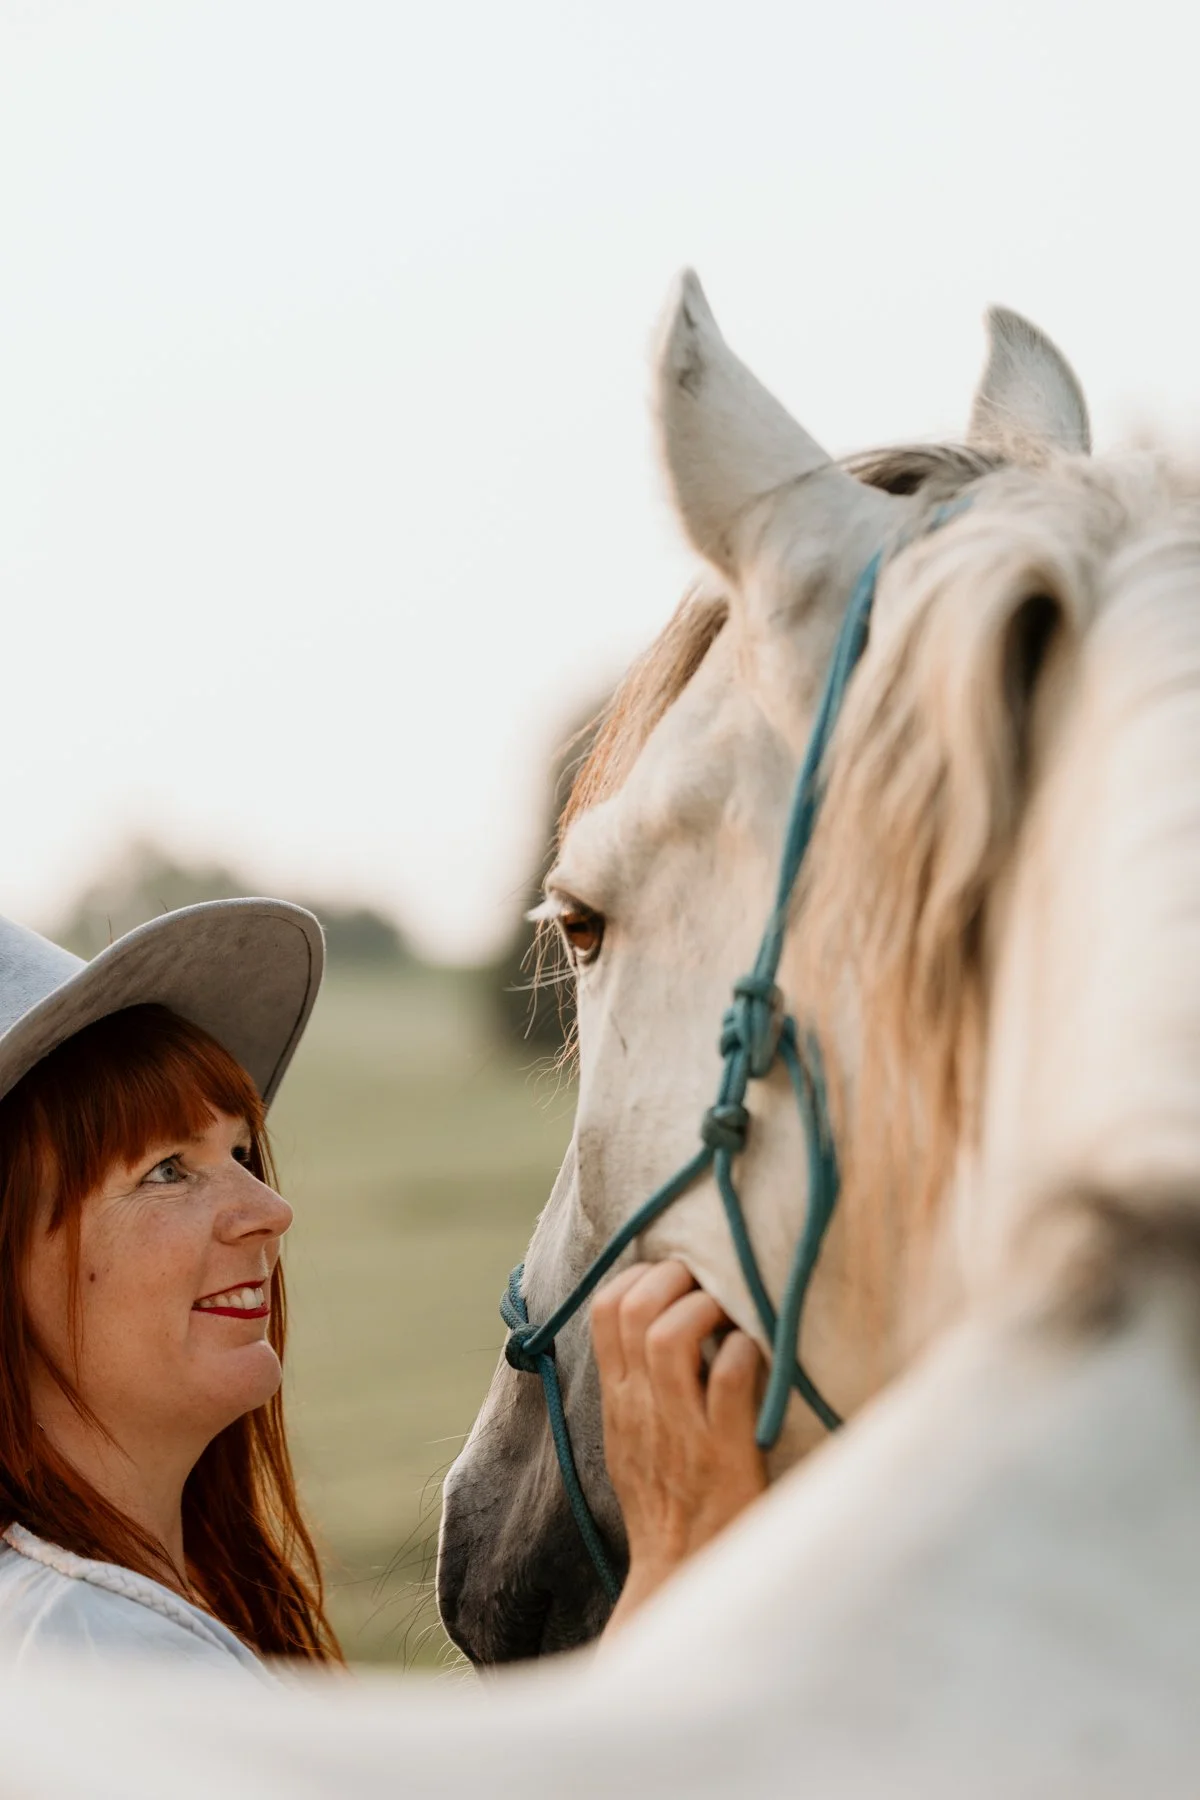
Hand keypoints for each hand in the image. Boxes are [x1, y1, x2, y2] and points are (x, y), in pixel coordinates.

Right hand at [592, 1259, 766, 1632]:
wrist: (683, 1576)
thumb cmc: (666, 1504)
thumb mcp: (630, 1439)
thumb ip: (634, 1383)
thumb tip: (657, 1321)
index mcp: (618, 1401)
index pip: (606, 1311)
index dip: (640, 1276)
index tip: (673, 1279)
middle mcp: (642, 1408)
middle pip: (637, 1310)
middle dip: (677, 1278)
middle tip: (710, 1287)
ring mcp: (681, 1429)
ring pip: (673, 1336)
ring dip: (708, 1308)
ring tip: (732, 1315)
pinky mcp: (725, 1453)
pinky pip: (729, 1379)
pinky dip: (746, 1352)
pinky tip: (758, 1354)